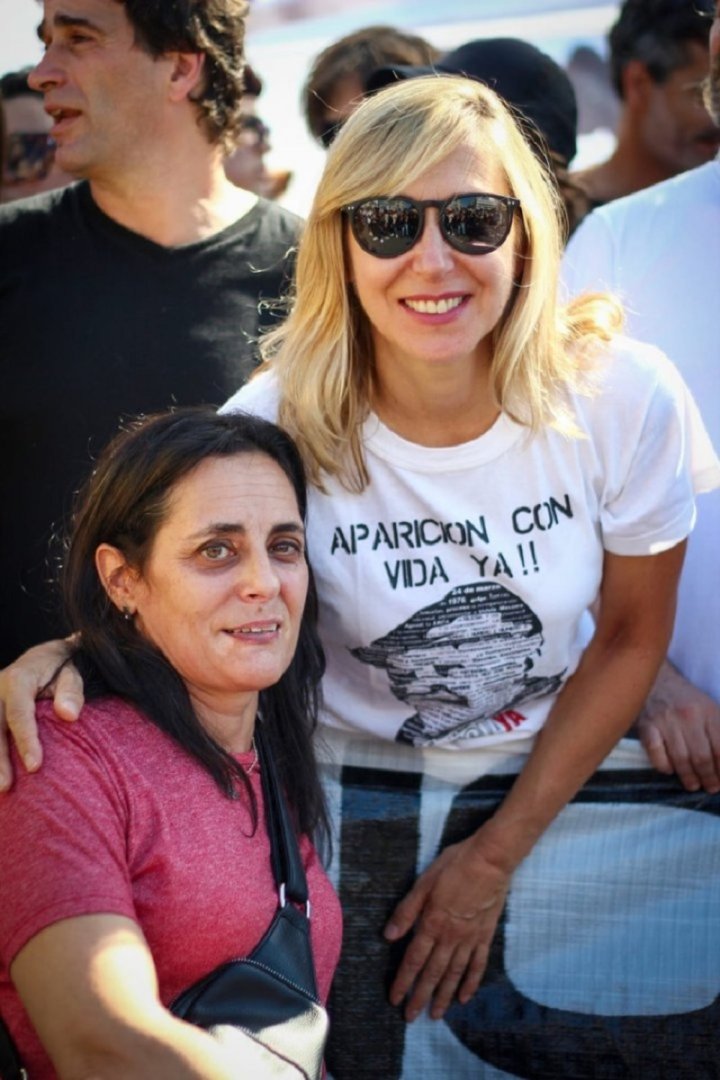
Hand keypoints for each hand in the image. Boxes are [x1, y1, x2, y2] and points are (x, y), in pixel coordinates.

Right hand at [0, 638, 80, 789]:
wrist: (47, 656)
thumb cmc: (63, 668)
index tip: (35, 766)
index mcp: (19, 678)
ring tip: (1, 788)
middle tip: (6, 786)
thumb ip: (72, 691)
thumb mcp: (72, 673)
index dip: (26, 740)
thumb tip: (69, 715)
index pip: (19, 713)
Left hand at [384, 836, 510, 1021]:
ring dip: (444, 996)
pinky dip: (471, 982)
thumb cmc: (454, 866)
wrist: (490, 861)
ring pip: (454, 974)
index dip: (403, 981)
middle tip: (411, 1018)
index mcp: (432, 924)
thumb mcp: (423, 882)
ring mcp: (470, 938)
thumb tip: (389, 936)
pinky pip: (478, 964)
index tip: (395, 999)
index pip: (413, 960)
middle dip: (420, 996)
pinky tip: (466, 997)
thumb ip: (407, 910)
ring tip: (436, 1015)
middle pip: (433, 973)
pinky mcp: (485, 935)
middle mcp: (450, 937)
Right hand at [636, 661, 719, 793]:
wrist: (656, 679)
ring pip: (680, 759)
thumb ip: (719, 732)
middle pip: (701, 757)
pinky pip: (656, 754)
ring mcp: (666, 721)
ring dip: (688, 777)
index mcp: (708, 712)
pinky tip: (669, 770)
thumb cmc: (686, 699)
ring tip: (693, 785)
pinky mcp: (646, 726)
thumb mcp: (710, 709)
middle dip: (708, 778)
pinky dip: (664, 766)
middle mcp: (688, 716)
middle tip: (710, 787)